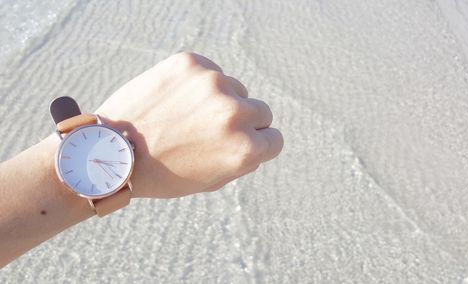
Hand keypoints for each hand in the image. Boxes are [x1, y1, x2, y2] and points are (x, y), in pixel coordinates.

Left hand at [96, 52, 283, 198]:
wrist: (112, 149)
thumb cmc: (162, 173)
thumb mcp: (213, 180)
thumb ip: (244, 159)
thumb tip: (260, 136)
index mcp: (245, 148)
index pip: (275, 138)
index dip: (258, 144)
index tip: (240, 144)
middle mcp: (234, 113)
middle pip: (261, 110)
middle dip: (242, 122)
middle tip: (211, 130)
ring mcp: (213, 83)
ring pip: (235, 89)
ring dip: (219, 101)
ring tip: (186, 115)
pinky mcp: (191, 63)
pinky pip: (211, 71)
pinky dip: (199, 84)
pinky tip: (177, 99)